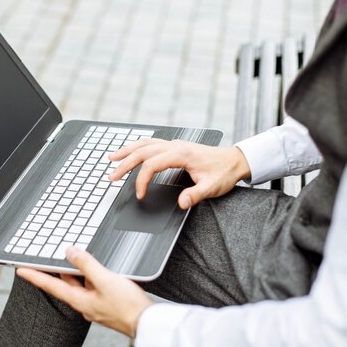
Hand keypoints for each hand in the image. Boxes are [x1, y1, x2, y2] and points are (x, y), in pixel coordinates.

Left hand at [16, 247, 152, 336]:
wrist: (148, 322)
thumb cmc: (127, 306)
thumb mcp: (104, 279)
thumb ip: (86, 264)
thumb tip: (70, 252)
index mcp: (79, 300)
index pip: (51, 285)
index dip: (35, 276)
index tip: (20, 270)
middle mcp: (85, 303)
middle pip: (65, 283)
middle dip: (56, 270)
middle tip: (43, 259)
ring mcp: (96, 304)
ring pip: (80, 283)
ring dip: (75, 270)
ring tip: (70, 256)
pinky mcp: (107, 302)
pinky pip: (93, 285)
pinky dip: (90, 275)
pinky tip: (95, 268)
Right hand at [108, 139, 250, 208]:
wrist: (235, 160)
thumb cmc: (224, 172)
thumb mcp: (212, 187)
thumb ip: (195, 195)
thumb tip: (181, 203)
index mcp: (181, 154)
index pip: (151, 165)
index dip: (142, 180)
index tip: (139, 195)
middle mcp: (175, 146)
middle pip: (142, 151)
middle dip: (124, 164)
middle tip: (112, 177)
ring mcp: (174, 144)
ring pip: (144, 144)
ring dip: (127, 151)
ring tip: (112, 158)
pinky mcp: (174, 146)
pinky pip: (151, 143)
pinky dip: (137, 147)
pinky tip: (130, 151)